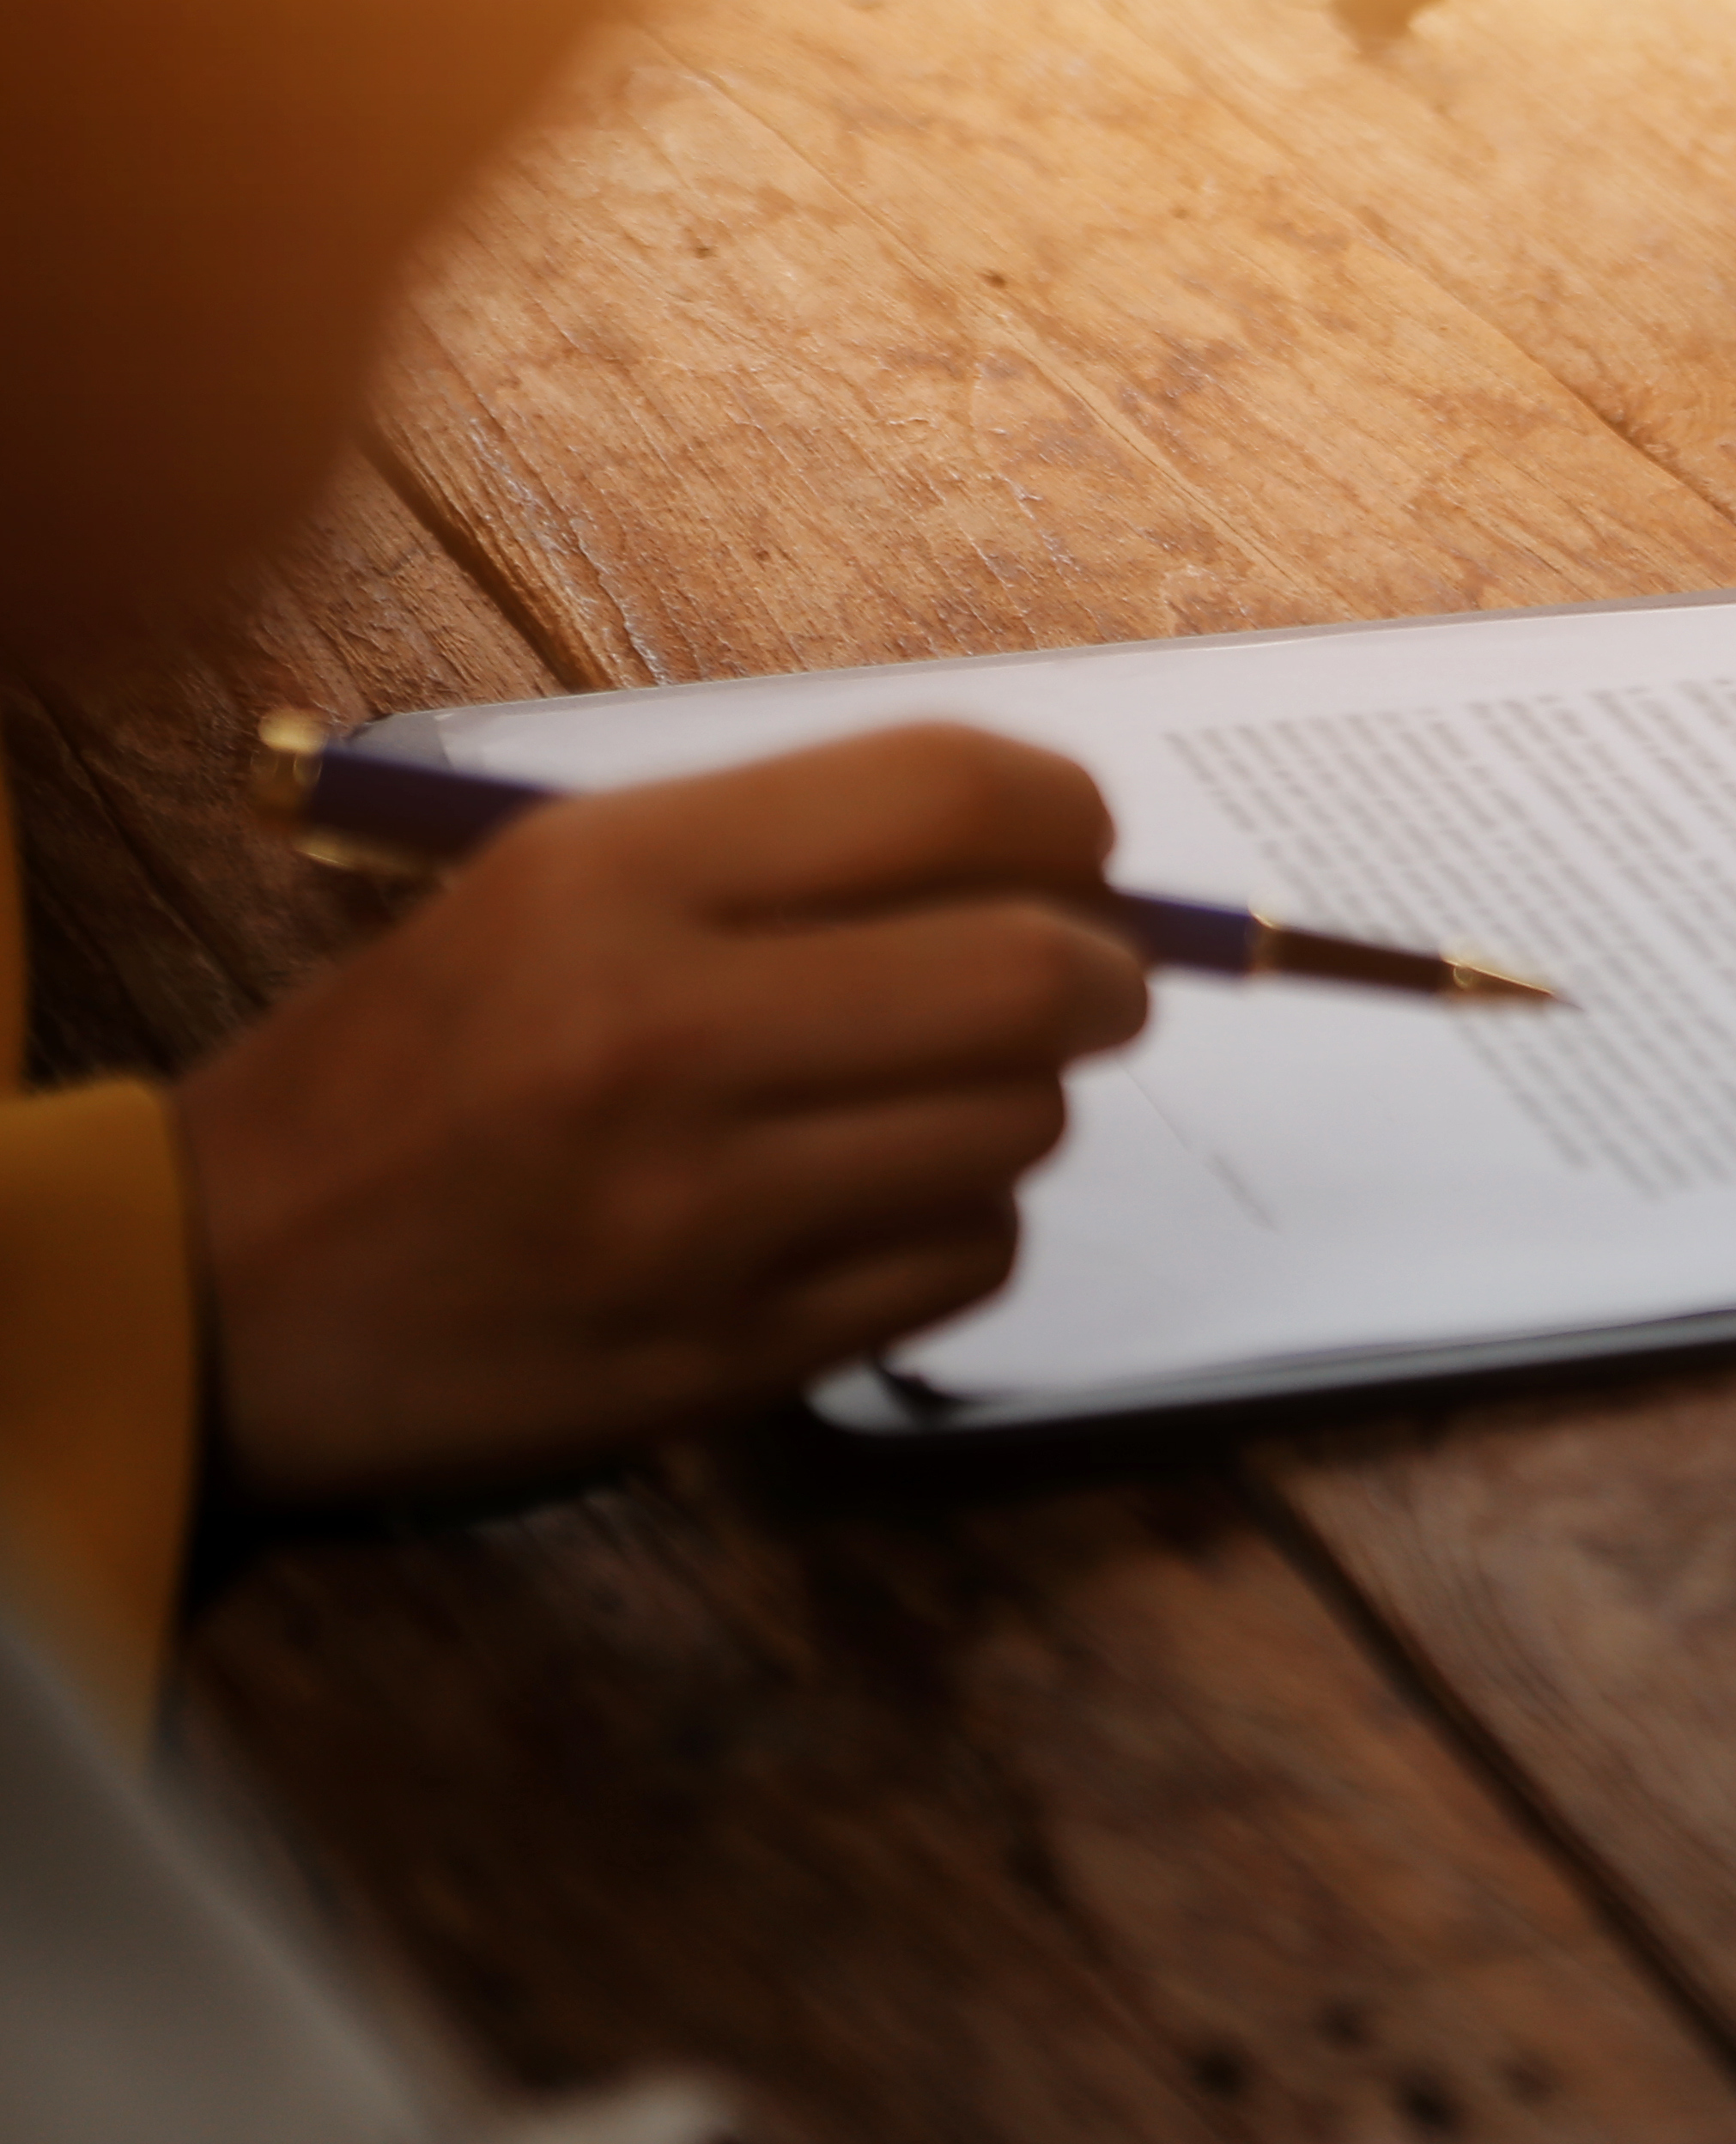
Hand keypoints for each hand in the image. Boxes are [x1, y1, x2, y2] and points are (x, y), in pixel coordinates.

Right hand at [173, 724, 1148, 1503]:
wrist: (221, 1290)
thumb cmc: (413, 1067)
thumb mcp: (552, 893)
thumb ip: (785, 859)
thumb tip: (1054, 861)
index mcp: (615, 877)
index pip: (954, 793)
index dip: (1072, 821)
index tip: (1084, 856)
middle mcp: (664, 1030)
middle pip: (1036, 975)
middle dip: (1106, 975)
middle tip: (1084, 986)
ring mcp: (701, 1208)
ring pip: (1021, 1127)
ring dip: (1014, 1110)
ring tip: (922, 1105)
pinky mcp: (731, 1350)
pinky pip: (969, 1259)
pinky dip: (959, 1228)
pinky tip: (867, 1210)